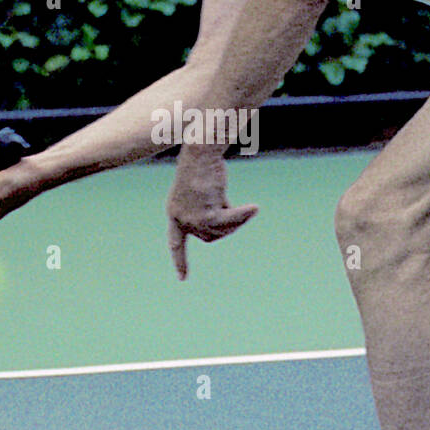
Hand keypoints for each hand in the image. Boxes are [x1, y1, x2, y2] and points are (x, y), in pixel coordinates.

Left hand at [166, 145, 257, 279]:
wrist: (200, 152)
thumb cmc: (203, 165)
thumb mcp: (205, 190)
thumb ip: (211, 208)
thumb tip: (228, 224)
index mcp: (174, 213)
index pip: (175, 242)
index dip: (180, 260)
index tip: (182, 278)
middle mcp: (179, 218)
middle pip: (208, 236)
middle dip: (226, 226)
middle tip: (241, 211)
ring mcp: (191, 218)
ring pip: (220, 231)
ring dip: (236, 221)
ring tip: (249, 207)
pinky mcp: (205, 215)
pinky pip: (228, 222)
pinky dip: (242, 216)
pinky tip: (254, 207)